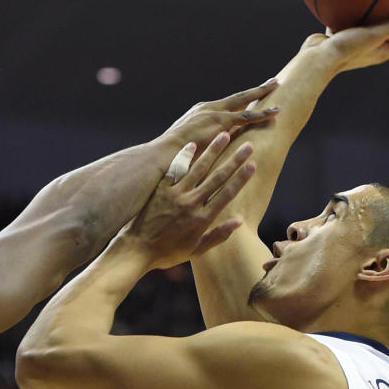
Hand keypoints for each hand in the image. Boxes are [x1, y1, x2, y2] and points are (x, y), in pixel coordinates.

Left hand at [123, 134, 254, 269]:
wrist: (135, 250)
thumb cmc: (166, 253)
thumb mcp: (195, 250)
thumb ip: (218, 236)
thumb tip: (239, 221)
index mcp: (202, 219)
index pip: (227, 194)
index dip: (242, 178)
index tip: (252, 164)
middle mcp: (190, 203)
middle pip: (217, 177)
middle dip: (234, 160)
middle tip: (247, 145)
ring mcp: (174, 195)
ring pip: (197, 168)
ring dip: (212, 150)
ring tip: (223, 135)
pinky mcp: (159, 190)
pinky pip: (174, 169)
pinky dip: (184, 156)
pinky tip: (192, 144)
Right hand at [161, 80, 279, 152]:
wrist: (162, 154)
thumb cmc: (169, 157)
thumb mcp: (184, 147)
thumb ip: (195, 146)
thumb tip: (200, 156)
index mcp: (198, 114)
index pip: (224, 106)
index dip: (239, 102)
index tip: (249, 98)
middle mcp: (207, 109)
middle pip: (236, 97)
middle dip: (254, 90)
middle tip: (270, 82)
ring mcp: (214, 113)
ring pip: (244, 102)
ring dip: (261, 94)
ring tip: (277, 87)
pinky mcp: (221, 122)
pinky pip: (247, 117)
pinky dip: (262, 114)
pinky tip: (276, 112)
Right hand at [298, 7, 388, 75]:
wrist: (315, 60)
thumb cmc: (346, 50)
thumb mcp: (374, 35)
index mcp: (380, 53)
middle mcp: (368, 51)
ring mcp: (352, 46)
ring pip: (367, 31)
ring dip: (374, 21)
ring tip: (379, 5)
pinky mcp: (337, 40)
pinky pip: (347, 24)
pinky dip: (350, 14)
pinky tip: (348, 0)